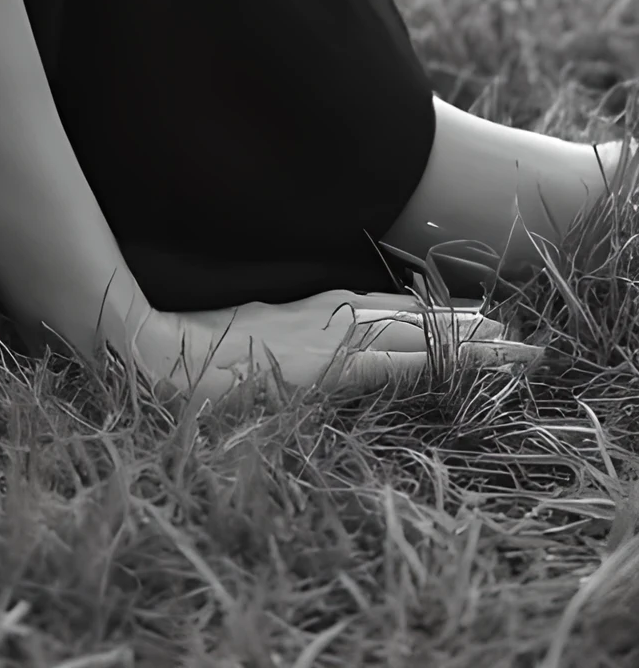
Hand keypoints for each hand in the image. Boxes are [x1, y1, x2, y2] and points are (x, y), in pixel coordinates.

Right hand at [122, 287, 542, 405]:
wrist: (161, 354)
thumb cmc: (190, 347)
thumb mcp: (242, 331)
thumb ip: (274, 329)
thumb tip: (287, 333)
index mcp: (308, 311)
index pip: (383, 309)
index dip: (429, 313)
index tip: (467, 313)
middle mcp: (327, 318)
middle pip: (410, 317)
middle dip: (464, 325)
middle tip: (513, 329)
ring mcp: (329, 339)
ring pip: (416, 335)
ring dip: (467, 340)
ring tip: (513, 344)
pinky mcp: (329, 365)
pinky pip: (396, 362)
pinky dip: (436, 358)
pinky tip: (468, 362)